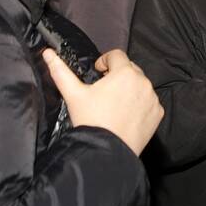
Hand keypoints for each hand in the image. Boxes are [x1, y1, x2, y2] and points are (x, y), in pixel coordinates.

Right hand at [43, 48, 163, 155]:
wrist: (106, 151)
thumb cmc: (90, 120)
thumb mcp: (73, 94)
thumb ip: (60, 71)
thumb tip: (47, 53)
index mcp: (124, 72)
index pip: (116, 55)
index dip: (105, 60)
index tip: (98, 71)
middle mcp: (143, 82)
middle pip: (130, 69)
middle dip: (118, 75)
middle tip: (105, 90)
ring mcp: (152, 98)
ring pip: (141, 85)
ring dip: (130, 89)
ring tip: (114, 104)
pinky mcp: (157, 113)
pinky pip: (149, 102)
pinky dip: (140, 104)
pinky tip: (125, 115)